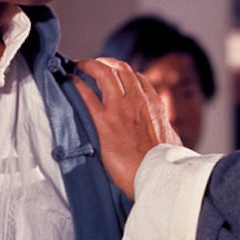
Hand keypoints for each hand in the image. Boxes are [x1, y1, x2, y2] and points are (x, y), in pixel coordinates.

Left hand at [74, 58, 182, 198]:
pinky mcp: (104, 123)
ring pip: (104, 73)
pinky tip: (69, 81)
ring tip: (78, 66)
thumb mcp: (171, 140)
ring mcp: (120, 109)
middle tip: (92, 65)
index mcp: (154, 104)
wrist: (159, 177)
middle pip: (120, 69)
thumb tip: (165, 136)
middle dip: (104, 63)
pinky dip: (76, 83)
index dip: (123, 74)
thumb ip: (163, 131)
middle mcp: (138, 100)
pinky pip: (86, 94)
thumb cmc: (165, 165)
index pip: (138, 79)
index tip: (114, 75)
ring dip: (89, 65)